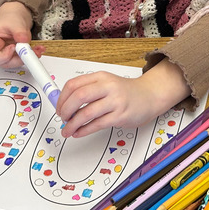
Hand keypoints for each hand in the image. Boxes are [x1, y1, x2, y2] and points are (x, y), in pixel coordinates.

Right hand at [0, 1, 35, 67]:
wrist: (16, 18)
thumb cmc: (10, 19)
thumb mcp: (14, 22)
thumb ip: (19, 32)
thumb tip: (23, 40)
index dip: (4, 56)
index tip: (14, 47)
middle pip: (4, 63)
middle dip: (19, 59)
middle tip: (31, 51)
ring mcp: (2, 55)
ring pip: (14, 63)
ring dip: (27, 58)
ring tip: (37, 49)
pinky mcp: (12, 57)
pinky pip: (20, 60)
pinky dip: (30, 56)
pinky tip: (36, 49)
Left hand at [56, 59, 190, 137]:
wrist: (149, 96)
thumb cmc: (126, 92)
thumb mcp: (106, 84)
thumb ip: (88, 91)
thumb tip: (64, 104)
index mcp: (101, 77)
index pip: (74, 85)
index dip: (62, 98)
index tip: (59, 108)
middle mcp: (108, 87)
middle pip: (78, 96)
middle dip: (65, 110)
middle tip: (62, 118)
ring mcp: (115, 101)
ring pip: (86, 113)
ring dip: (72, 124)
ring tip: (67, 130)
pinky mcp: (120, 116)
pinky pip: (97, 124)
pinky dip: (84, 130)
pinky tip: (79, 132)